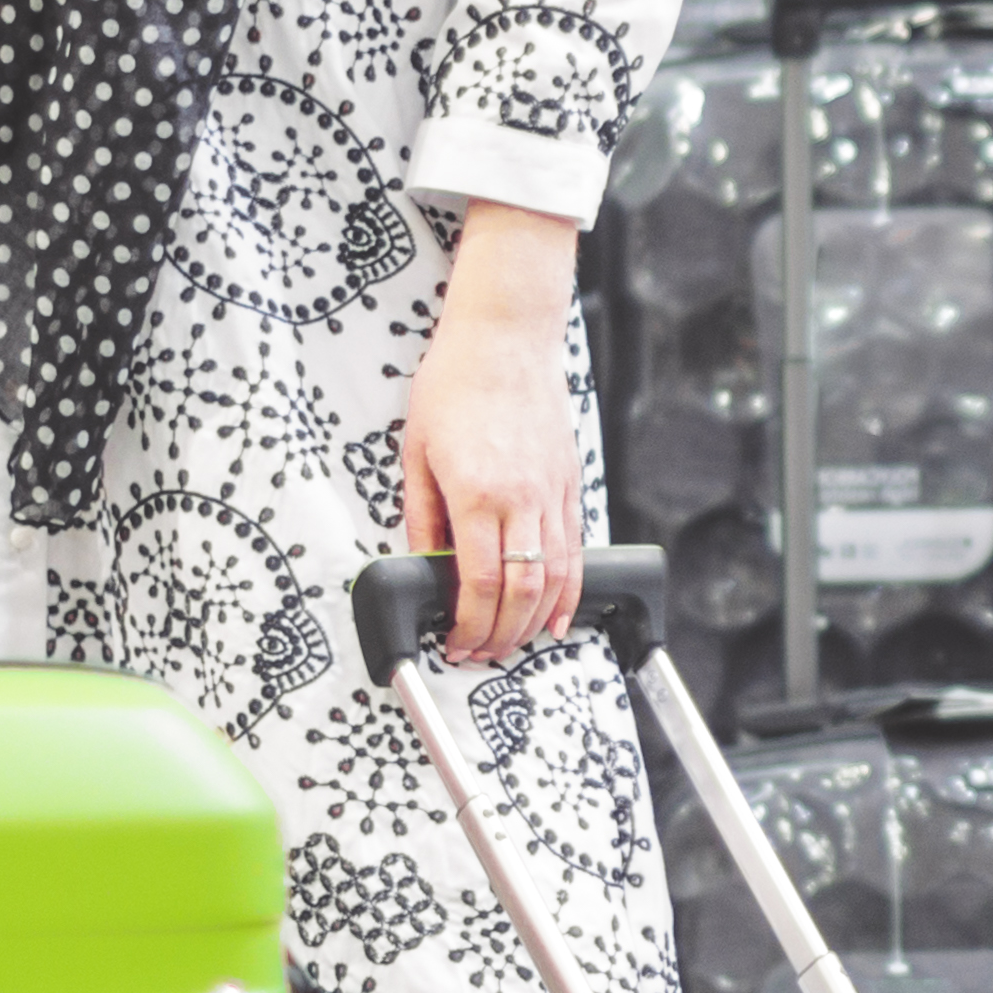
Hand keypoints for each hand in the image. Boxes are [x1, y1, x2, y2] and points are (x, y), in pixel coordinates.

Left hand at [401, 211, 587, 665]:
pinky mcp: (570, 485)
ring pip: (556, 578)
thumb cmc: (454, 385)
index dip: (470, 625)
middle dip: (502, 634)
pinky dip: (570, 590)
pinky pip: (576, 550)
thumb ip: (422, 517)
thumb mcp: (416, 453)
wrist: (504, 340)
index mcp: (478, 493)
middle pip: (522, 591)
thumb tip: (423, 566)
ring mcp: (553, 493)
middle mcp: (523, 499)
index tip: (456, 644)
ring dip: (536, 620)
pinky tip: (558, 613)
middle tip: (481, 652)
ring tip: (514, 641)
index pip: (480, 583)